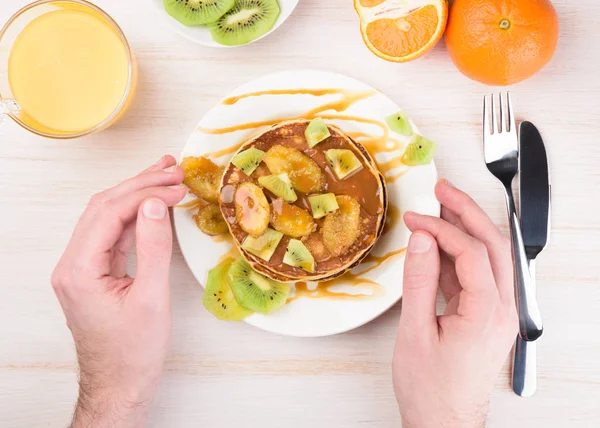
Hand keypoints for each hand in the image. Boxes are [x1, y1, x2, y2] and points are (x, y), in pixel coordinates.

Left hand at [51, 156, 185, 427]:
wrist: (120, 385)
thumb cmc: (134, 351)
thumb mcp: (151, 298)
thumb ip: (153, 247)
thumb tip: (155, 203)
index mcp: (78, 269)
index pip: (109, 212)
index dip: (145, 193)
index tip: (177, 185)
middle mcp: (72, 264)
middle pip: (104, 208)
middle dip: (140, 184)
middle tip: (173, 169)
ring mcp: (81, 268)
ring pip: (107, 217)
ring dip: (136, 194)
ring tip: (166, 176)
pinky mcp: (94, 273)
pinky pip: (112, 234)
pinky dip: (135, 216)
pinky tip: (154, 205)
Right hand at [393, 180, 517, 427]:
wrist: (443, 422)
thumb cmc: (431, 388)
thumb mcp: (416, 332)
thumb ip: (420, 281)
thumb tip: (422, 240)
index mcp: (487, 313)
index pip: (471, 252)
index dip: (442, 229)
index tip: (416, 220)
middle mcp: (501, 309)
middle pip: (493, 245)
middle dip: (468, 212)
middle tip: (443, 190)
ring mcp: (496, 312)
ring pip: (488, 257)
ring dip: (465, 230)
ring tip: (439, 209)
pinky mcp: (485, 316)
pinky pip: (475, 276)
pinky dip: (456, 256)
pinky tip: (436, 247)